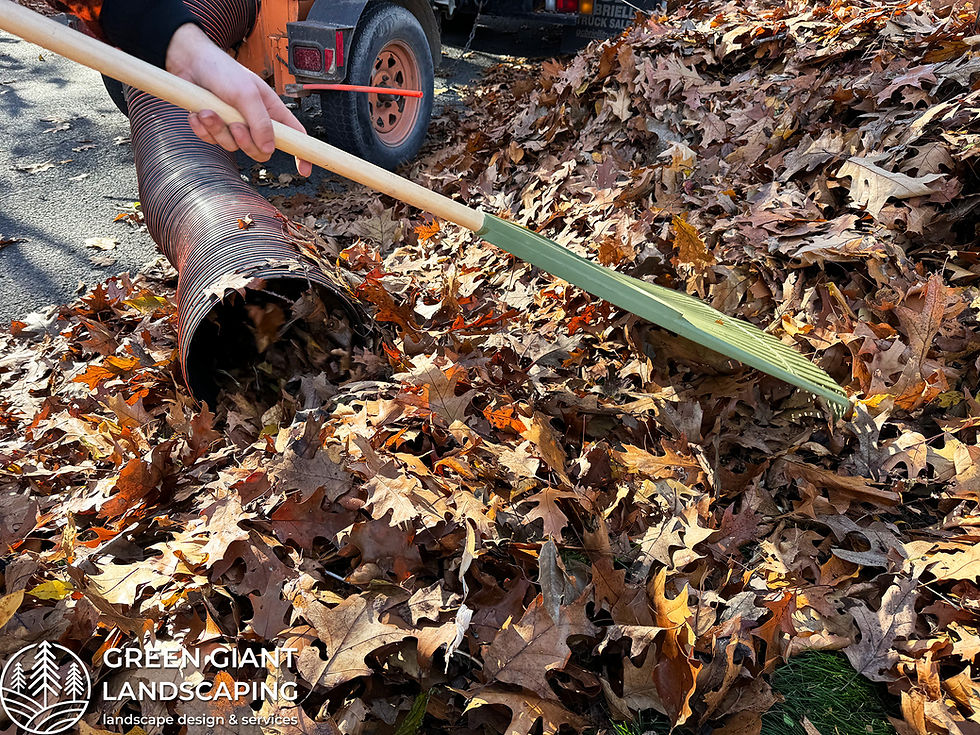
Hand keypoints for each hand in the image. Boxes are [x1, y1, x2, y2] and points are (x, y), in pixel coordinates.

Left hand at [164, 23, 311, 176]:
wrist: (189, 62)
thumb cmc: (222, 71)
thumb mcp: (246, 94)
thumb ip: (260, 123)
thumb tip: (269, 148)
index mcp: (271, 111)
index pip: (294, 136)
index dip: (301, 153)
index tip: (305, 170)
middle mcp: (255, 121)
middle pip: (260, 150)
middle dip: (244, 141)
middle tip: (234, 125)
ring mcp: (234, 126)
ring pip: (232, 146)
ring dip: (218, 130)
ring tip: (208, 111)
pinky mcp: (215, 127)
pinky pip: (212, 141)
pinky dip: (203, 129)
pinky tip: (198, 112)